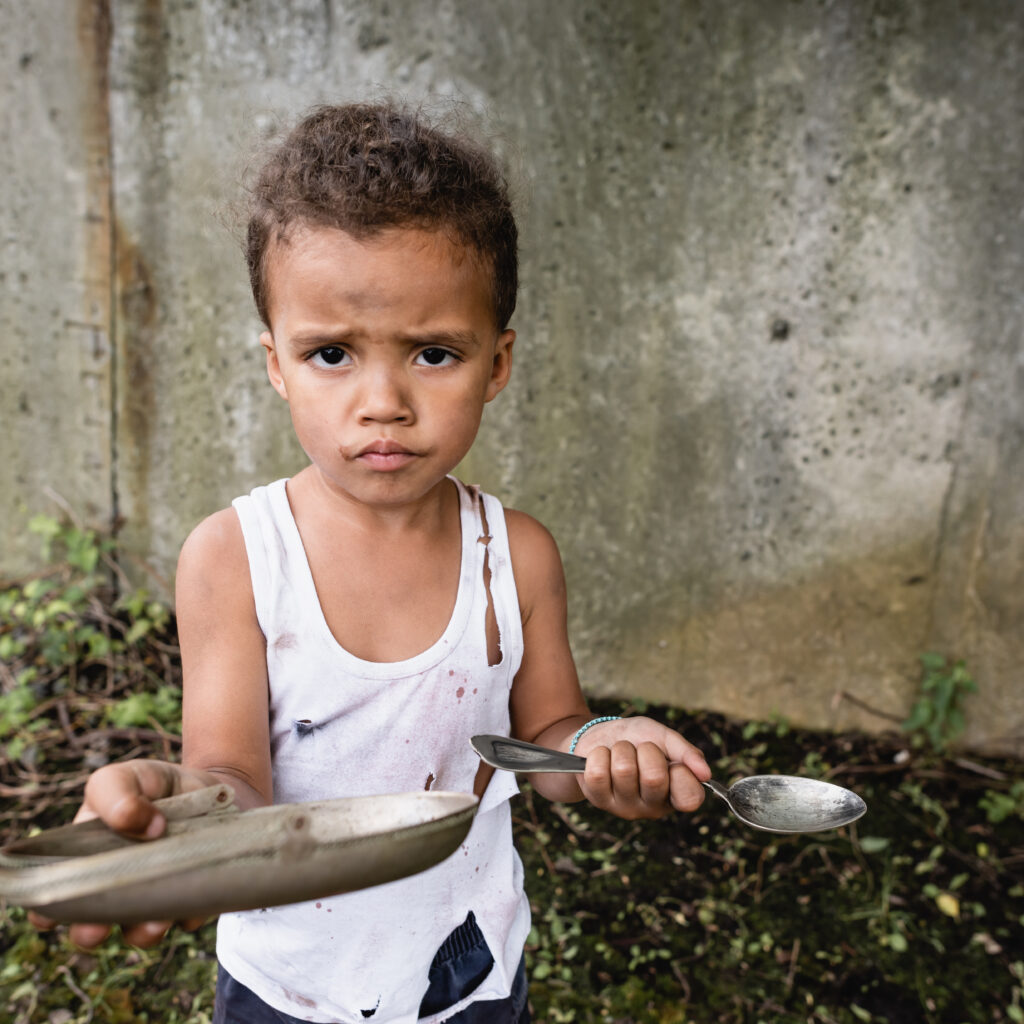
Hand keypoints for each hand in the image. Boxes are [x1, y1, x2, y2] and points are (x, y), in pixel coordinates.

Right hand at [29, 760, 217, 947]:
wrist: (211, 788)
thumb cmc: (154, 785)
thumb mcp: (127, 776)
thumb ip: (117, 793)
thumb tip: (143, 826)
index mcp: (84, 863)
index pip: (53, 899)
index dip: (48, 911)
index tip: (50, 914)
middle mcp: (114, 890)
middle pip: (91, 929)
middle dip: (90, 932)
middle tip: (98, 927)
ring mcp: (152, 899)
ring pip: (141, 932)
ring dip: (144, 931)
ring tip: (155, 919)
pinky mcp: (192, 899)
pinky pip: (189, 916)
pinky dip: (191, 911)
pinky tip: (195, 897)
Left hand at [573, 717, 710, 819]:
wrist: (601, 736)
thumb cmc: (637, 739)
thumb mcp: (663, 736)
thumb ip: (686, 752)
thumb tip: (705, 773)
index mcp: (675, 794)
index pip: (691, 798)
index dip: (681, 772)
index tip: (671, 761)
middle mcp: (653, 807)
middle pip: (654, 778)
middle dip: (646, 751)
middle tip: (640, 750)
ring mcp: (625, 808)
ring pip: (623, 770)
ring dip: (621, 750)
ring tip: (621, 753)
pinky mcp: (599, 801)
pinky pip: (598, 773)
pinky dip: (600, 755)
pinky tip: (604, 759)